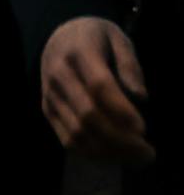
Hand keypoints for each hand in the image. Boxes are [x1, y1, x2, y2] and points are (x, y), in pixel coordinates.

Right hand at [39, 15, 153, 163]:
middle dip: (120, 140)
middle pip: (87, 115)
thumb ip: (130, 64)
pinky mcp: (47, 109)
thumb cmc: (96, 38)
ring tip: (136, 158)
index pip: (98, 85)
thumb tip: (141, 97)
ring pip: (77, 133)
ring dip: (109, 152)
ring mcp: (50, 95)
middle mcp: (59, 74)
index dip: (121, 110)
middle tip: (148, 153)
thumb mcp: (118, 38)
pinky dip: (92, 154)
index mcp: (79, 52)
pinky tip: (115, 156)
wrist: (58, 36)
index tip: (144, 128)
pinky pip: (67, 140)